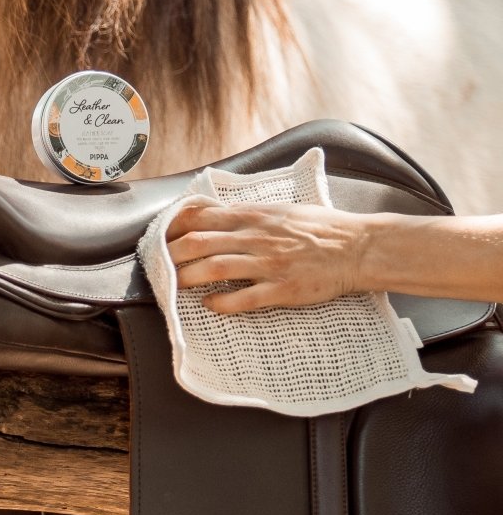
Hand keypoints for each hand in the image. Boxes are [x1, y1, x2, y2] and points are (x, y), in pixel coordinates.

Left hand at [164, 202, 370, 313]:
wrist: (356, 248)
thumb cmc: (318, 227)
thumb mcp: (276, 208)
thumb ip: (243, 213)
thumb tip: (210, 211)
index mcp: (251, 215)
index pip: (199, 217)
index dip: (174, 228)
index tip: (161, 237)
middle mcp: (254, 237)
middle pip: (198, 243)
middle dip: (172, 254)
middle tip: (159, 265)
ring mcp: (267, 264)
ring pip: (214, 269)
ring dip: (188, 278)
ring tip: (174, 286)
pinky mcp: (282, 289)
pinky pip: (244, 298)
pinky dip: (221, 303)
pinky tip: (209, 305)